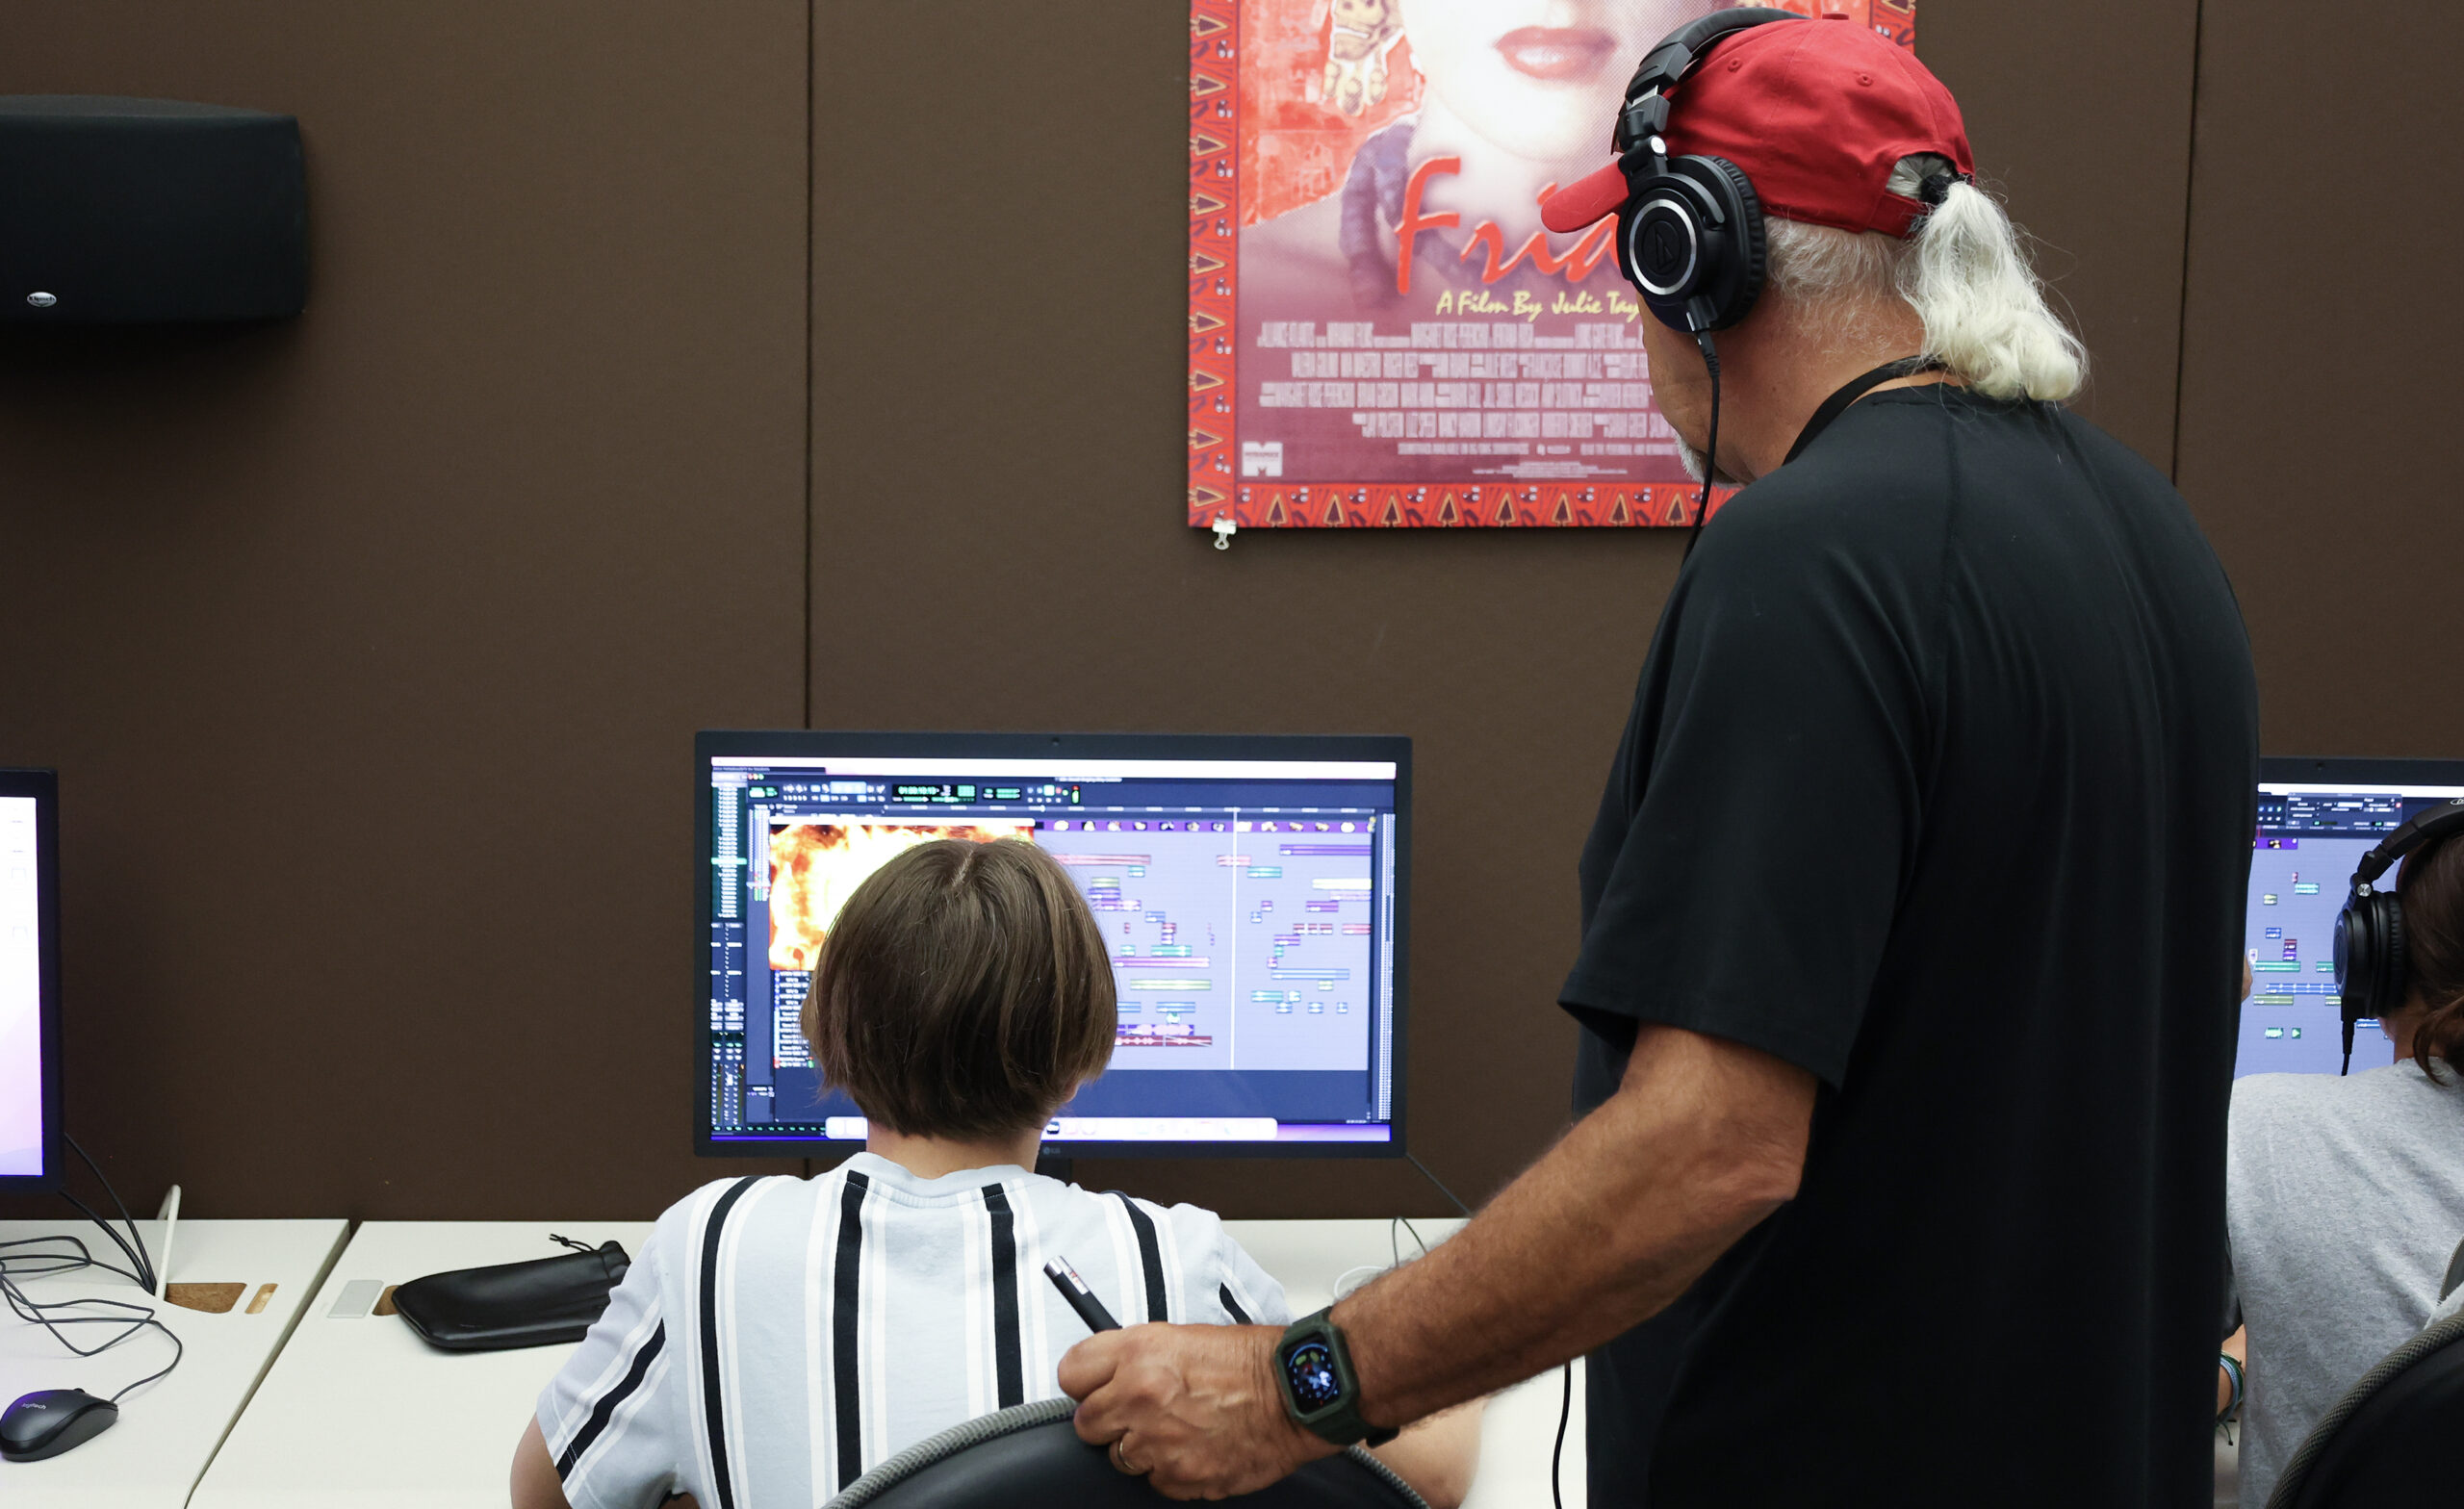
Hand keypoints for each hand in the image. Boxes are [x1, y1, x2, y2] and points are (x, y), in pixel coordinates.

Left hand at [1060, 1323, 1337, 1499]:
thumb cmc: (1249, 1362)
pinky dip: (1170, 1470)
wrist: (1295, 1394)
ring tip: (1176, 1428)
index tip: (1093, 1386)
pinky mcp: (1181, 1476)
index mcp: (1138, 1354)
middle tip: (1136, 1411)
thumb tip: (1107, 1373)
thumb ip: (1135, 1355)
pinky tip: (1194, 1447)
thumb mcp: (1182, 1336)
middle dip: (1107, 1419)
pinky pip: (1155, 1482)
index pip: (1071, 1374)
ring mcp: (1159, 1443)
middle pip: (1086, 1424)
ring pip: (1119, 1458)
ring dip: (1140, 1447)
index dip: (1084, 1381)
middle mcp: (1140, 1398)